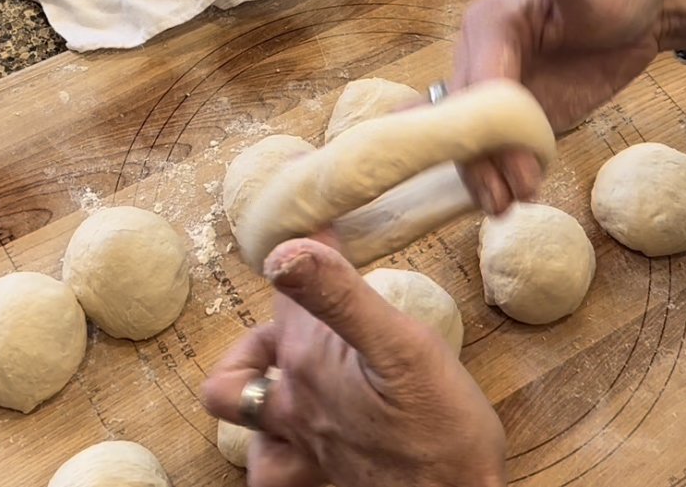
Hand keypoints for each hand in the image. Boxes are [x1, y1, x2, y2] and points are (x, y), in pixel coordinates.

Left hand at [202, 237, 506, 486]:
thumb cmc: (442, 431)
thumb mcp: (404, 346)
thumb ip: (341, 297)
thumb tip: (283, 252)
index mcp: (309, 356)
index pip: (289, 282)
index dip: (307, 246)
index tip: (325, 224)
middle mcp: (292, 399)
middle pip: (255, 342)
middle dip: (275, 315)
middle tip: (311, 298)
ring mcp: (301, 440)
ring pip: (243, 403)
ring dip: (254, 377)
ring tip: (287, 361)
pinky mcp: (318, 473)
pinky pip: (271, 460)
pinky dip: (270, 442)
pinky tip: (297, 428)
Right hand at [452, 0, 685, 213]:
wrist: (647, 12)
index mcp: (487, 23)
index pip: (477, 79)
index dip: (488, 123)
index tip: (512, 160)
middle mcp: (480, 56)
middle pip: (468, 116)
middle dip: (482, 158)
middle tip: (508, 198)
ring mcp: (497, 89)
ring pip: (476, 140)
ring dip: (487, 175)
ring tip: (510, 208)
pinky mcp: (517, 114)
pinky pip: (498, 149)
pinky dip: (499, 176)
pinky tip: (510, 202)